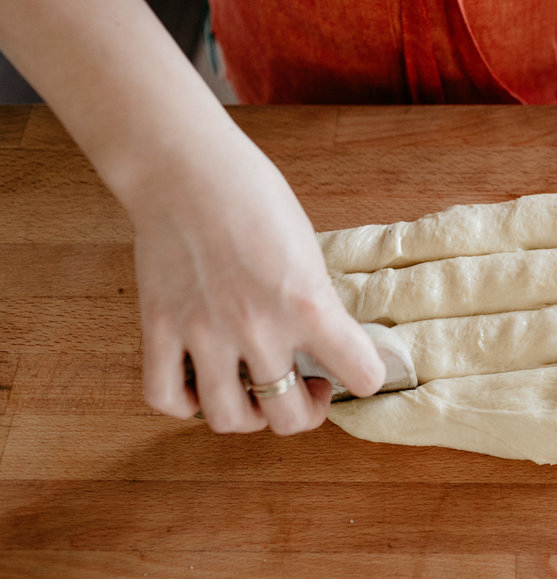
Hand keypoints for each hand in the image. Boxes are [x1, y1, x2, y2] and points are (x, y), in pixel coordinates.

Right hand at [134, 145, 384, 434]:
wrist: (187, 169)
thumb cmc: (254, 196)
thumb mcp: (309, 249)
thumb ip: (314, 303)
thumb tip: (324, 343)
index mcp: (307, 302)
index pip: (361, 375)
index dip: (366, 376)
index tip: (357, 368)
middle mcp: (257, 328)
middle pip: (288, 417)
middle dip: (305, 411)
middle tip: (307, 387)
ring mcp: (204, 334)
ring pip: (229, 419)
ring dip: (250, 416)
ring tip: (256, 391)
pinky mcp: (160, 329)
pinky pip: (166, 397)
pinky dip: (185, 404)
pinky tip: (202, 385)